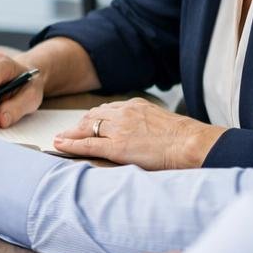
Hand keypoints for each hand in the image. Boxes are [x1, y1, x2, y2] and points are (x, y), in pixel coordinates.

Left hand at [52, 99, 224, 169]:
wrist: (192, 143)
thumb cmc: (184, 137)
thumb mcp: (161, 120)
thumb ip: (145, 122)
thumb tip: (141, 132)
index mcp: (135, 106)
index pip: (107, 110)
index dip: (93, 118)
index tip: (86, 123)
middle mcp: (123, 114)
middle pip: (92, 117)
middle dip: (79, 125)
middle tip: (68, 132)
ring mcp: (118, 130)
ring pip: (87, 129)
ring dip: (71, 134)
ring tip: (60, 139)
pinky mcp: (117, 147)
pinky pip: (88, 145)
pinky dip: (71, 145)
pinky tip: (60, 146)